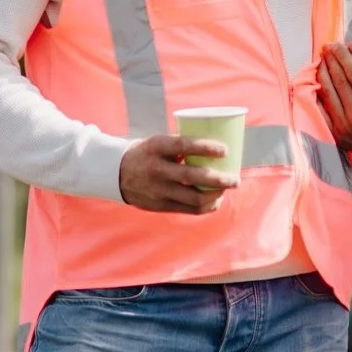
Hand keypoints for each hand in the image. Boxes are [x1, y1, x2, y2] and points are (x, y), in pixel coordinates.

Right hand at [118, 135, 236, 213]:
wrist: (116, 174)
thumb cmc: (148, 153)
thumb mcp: (160, 142)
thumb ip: (183, 145)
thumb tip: (216, 145)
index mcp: (157, 147)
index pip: (184, 146)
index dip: (206, 148)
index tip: (225, 150)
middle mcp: (157, 170)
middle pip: (193, 177)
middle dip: (219, 180)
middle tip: (235, 179)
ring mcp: (158, 190)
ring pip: (193, 198)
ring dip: (215, 196)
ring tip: (226, 189)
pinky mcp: (160, 205)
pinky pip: (188, 209)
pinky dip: (205, 206)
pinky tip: (215, 201)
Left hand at [317, 42, 351, 160]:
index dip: (344, 56)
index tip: (337, 44)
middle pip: (341, 81)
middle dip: (332, 60)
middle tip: (328, 47)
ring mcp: (345, 127)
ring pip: (329, 92)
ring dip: (323, 72)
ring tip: (323, 59)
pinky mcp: (335, 133)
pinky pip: (322, 107)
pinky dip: (319, 90)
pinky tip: (318, 78)